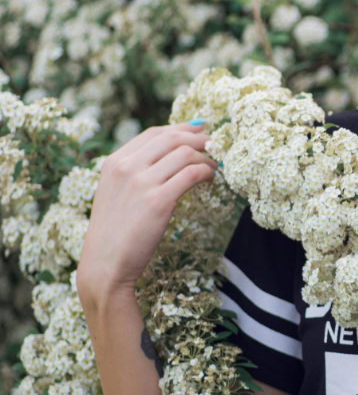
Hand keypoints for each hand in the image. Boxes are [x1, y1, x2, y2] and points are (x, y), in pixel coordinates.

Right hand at [77, 119, 219, 302]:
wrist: (104, 264)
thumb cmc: (114, 233)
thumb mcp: (115, 194)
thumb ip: (134, 173)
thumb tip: (167, 155)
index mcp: (114, 163)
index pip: (153, 133)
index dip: (180, 129)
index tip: (198, 130)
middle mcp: (126, 167)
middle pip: (172, 138)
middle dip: (199, 138)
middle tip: (216, 144)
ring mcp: (141, 182)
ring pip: (185, 153)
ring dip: (206, 157)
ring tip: (216, 166)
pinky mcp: (158, 200)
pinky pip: (192, 174)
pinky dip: (207, 172)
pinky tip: (211, 178)